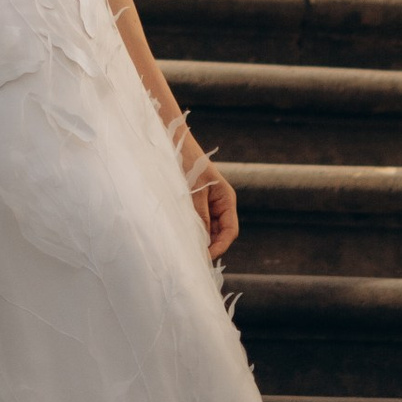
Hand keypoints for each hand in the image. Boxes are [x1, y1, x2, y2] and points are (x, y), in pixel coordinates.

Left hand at [173, 133, 237, 261]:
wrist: (172, 142)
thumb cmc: (187, 163)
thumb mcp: (194, 192)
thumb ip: (200, 217)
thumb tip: (203, 243)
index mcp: (226, 199)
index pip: (229, 231)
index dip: (219, 247)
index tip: (204, 258)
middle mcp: (220, 204)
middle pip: (219, 234)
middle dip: (208, 246)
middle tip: (191, 259)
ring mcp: (207, 204)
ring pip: (207, 230)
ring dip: (198, 239)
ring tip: (184, 250)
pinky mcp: (193, 203)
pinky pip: (196, 222)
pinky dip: (190, 231)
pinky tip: (179, 237)